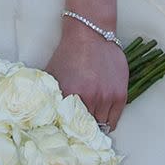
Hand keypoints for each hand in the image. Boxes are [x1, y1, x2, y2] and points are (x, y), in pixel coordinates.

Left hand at [46, 19, 128, 133]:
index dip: (68, 129)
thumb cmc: (69, 52)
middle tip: (79, 127)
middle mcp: (89, 98)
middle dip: (82, 127)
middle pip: (86, 127)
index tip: (67, 131)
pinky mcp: (120, 94)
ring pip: (101, 125)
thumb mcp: (53, 73)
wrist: (90, 33)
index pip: (69, 126)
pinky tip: (102, 115)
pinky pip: (115, 119)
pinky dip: (108, 120)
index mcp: (70, 94)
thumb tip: (44, 113)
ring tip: (90, 119)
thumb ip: (49, 94)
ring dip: (96, 123)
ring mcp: (107, 97)